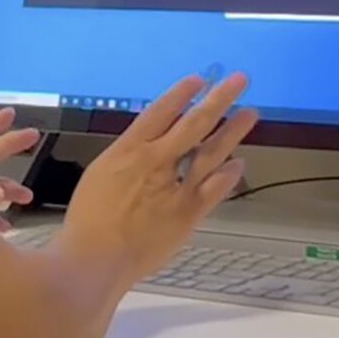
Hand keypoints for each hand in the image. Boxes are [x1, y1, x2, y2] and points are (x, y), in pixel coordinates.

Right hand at [59, 73, 257, 284]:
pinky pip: (214, 190)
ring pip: (211, 153)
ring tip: (250, 114)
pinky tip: (239, 163)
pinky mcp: (187, 214)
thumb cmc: (88, 219)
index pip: (160, 112)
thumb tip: (147, 146)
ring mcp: (175, 188)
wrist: (94, 258)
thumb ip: (126, 158)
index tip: (199, 79)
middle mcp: (156, 162)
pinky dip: (228, 175)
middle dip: (218, 99)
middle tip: (239, 80)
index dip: (181, 94)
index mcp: (129, 150)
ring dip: (232, 131)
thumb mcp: (99, 174)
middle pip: (194, 123)